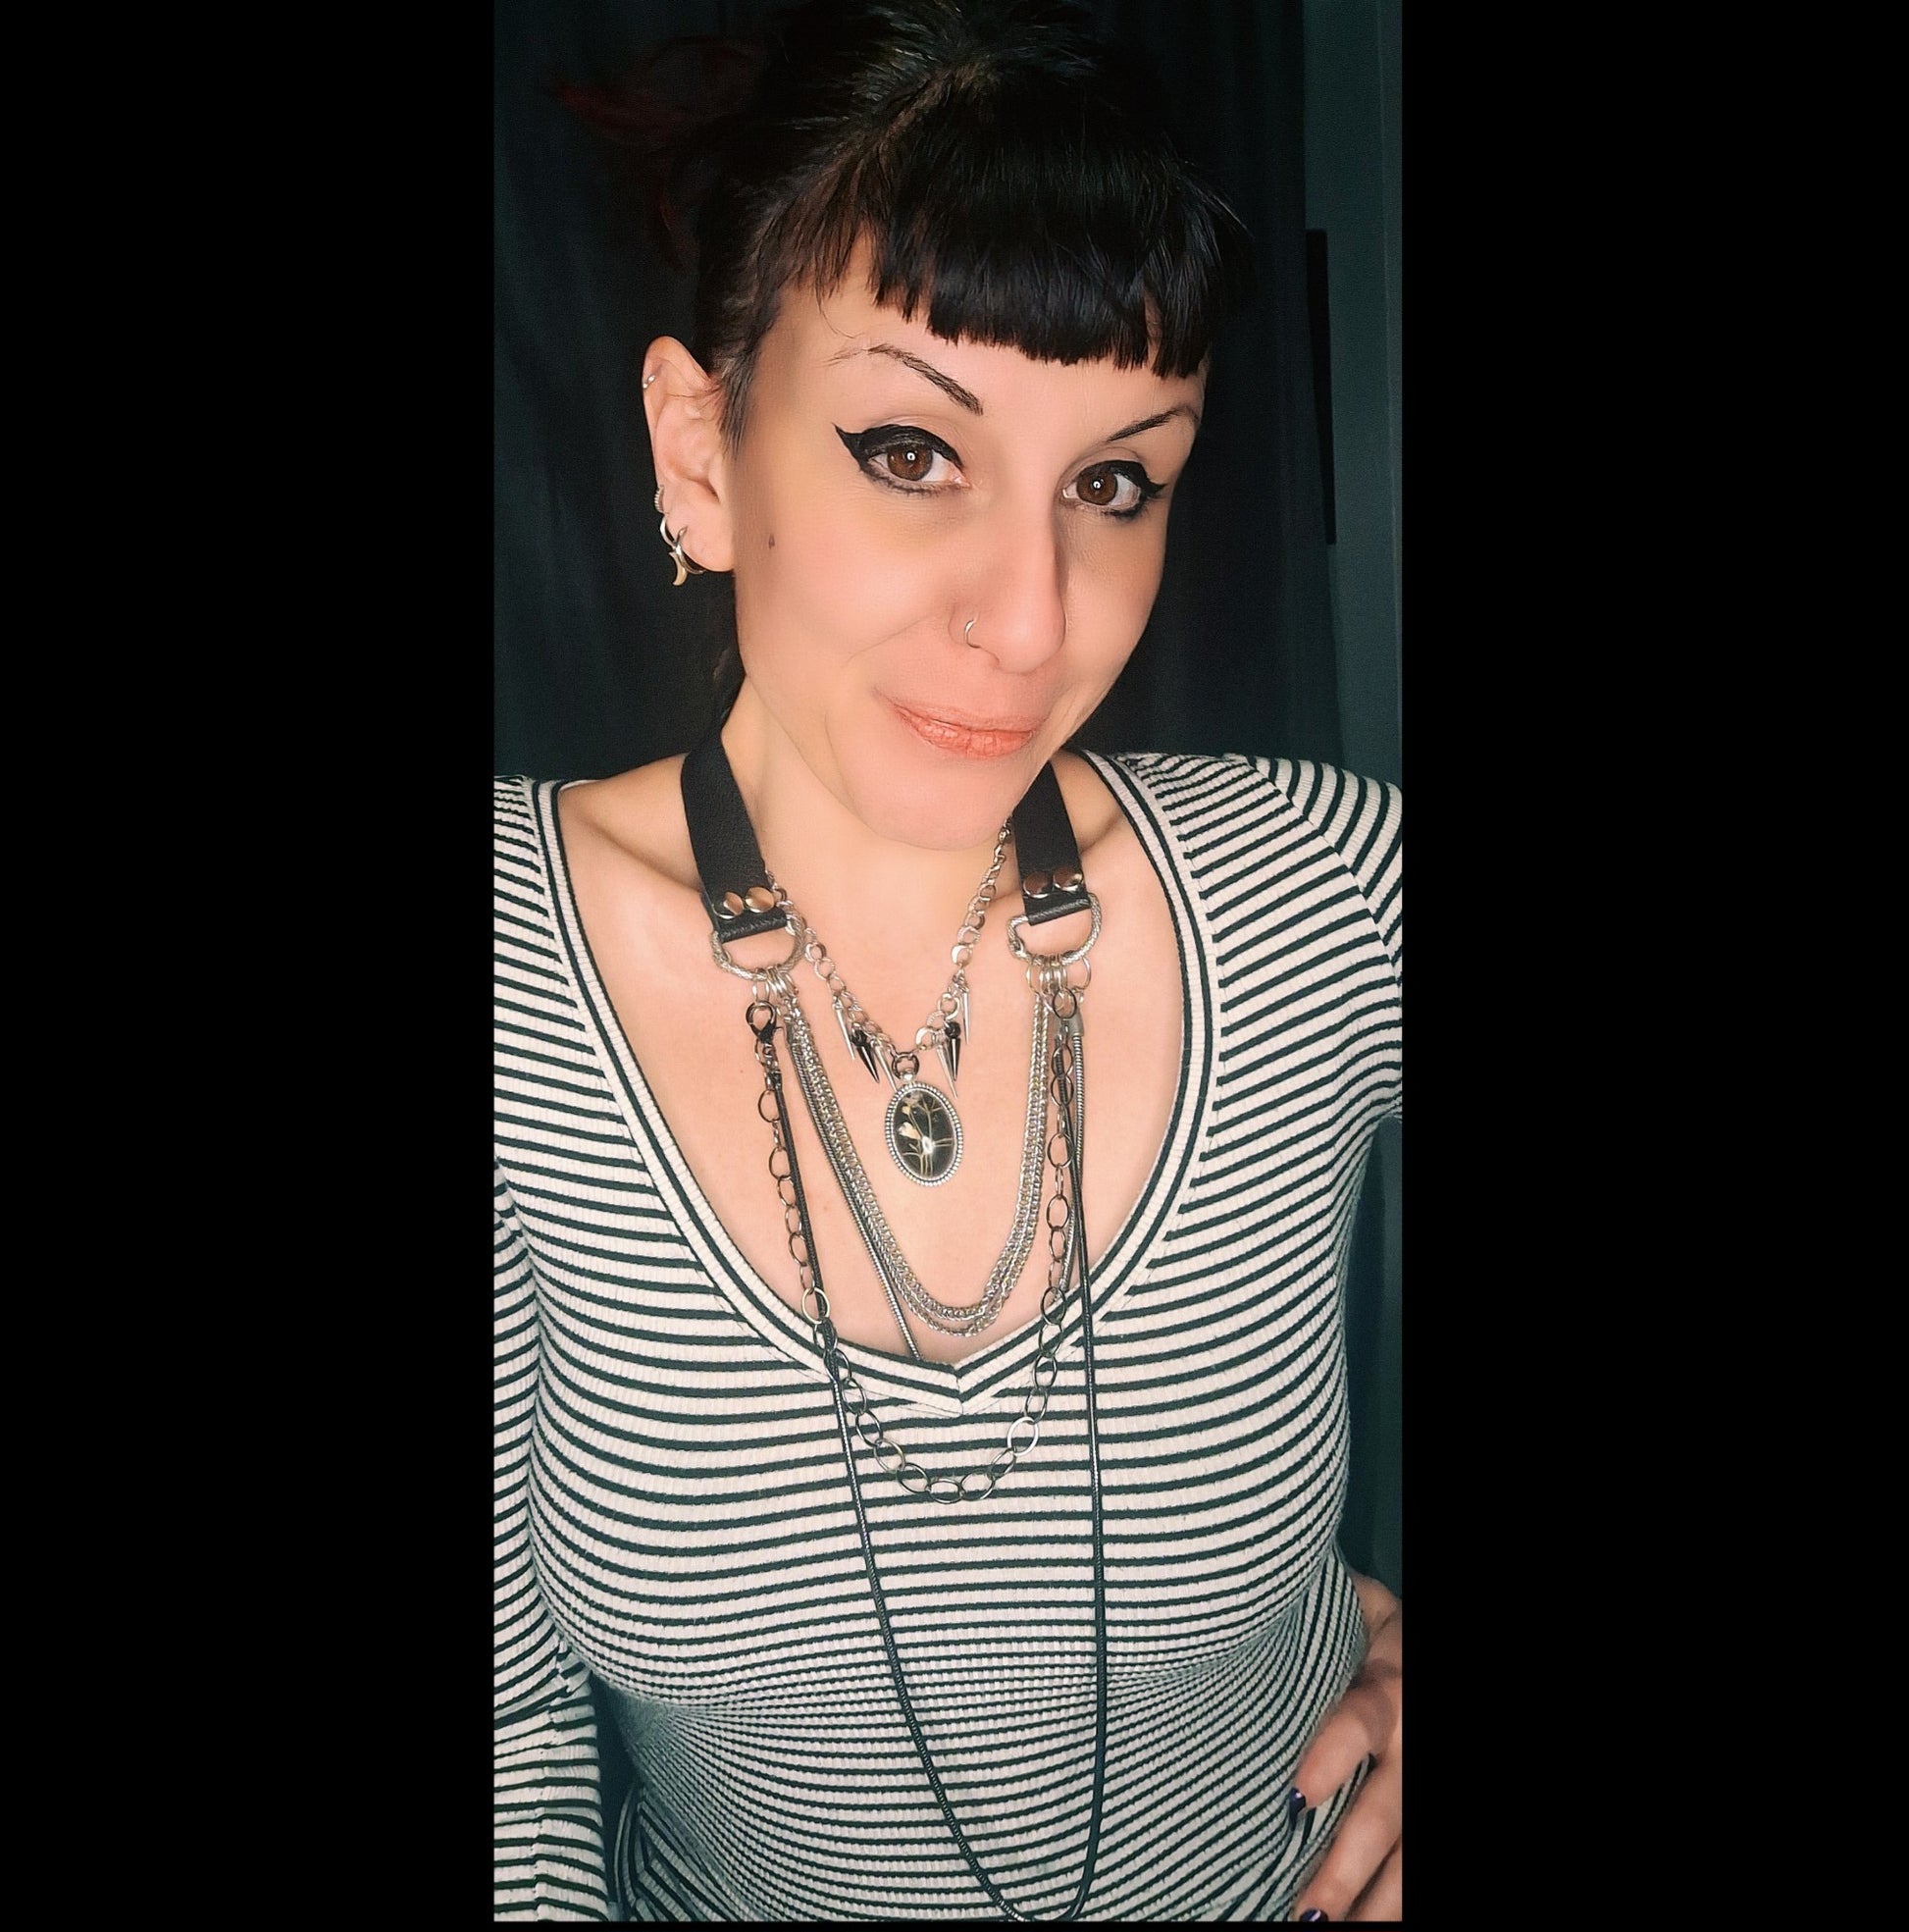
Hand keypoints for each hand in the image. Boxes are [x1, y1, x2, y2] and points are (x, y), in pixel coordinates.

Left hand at [1289, 1570, 1400, 1921]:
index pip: (1361, 1720)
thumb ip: (1309, 1623)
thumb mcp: (1351, 1606)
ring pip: (1410, 1850)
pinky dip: (1395, 1900)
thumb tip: (1230, 1618)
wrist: (1419, 1645)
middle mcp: (1412, 1737)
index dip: (1334, 1757)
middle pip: (1387, 1808)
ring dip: (1376, 1900)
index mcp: (1389, 1680)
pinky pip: (1418, 1863)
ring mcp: (1421, 1776)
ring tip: (1330, 1930)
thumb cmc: (1365, 1625)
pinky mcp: (1423, 1811)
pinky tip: (1368, 1925)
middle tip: (1308, 1910)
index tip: (1296, 1799)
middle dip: (1348, 1865)